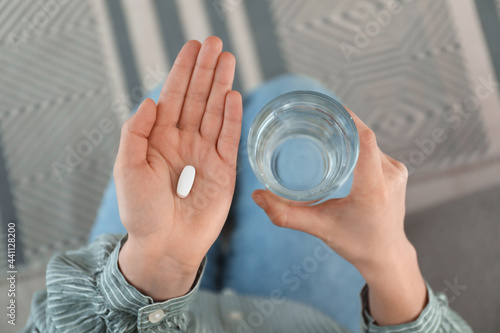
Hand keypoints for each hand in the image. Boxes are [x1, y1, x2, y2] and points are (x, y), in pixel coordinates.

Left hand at [115, 37, 241, 300]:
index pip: (173, 96)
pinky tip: (233, 96)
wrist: (164, 245)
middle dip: (205, 70)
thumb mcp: (127, 168)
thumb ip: (135, 132)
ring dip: (221, 86)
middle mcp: (184, 141)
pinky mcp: (224, 171)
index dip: (183, 71)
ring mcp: (205, 155)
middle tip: (215, 42)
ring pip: (215, 112)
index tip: (192, 47)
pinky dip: (232, 117)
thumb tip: (150, 101)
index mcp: (159, 138)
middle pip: (197, 98)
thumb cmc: (141, 211)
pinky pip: (229, 138)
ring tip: (228, 59)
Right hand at [252, 109, 426, 324]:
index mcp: (373, 187)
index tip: (326, 108)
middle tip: (313, 116)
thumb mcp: (319, 228)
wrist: (387, 255)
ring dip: (348, 132)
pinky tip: (339, 141)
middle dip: (340, 123)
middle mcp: (389, 175)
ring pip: (369, 141)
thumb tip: (257, 196)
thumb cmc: (356, 243)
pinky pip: (374, 147)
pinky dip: (357, 141)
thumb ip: (286, 214)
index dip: (348, 118)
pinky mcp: (396, 171)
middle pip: (364, 136)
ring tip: (322, 126)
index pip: (364, 140)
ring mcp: (396, 172)